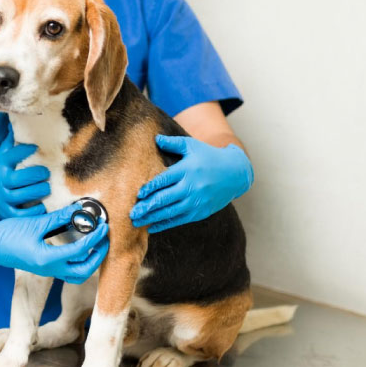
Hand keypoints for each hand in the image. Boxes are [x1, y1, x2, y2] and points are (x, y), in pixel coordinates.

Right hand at [0, 134, 49, 217]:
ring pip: (20, 196)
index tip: (36, 147)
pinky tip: (43, 206)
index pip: (10, 156)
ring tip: (47, 187)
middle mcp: (0, 181)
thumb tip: (19, 116)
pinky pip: (21, 214)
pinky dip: (33, 211)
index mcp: (0, 164)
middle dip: (34, 174)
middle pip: (16, 178)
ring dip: (36, 191)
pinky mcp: (8, 212)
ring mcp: (3, 197)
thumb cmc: (4, 170)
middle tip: (46, 172)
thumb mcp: (5, 154)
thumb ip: (13, 139)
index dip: (23, 151)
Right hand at [0, 204, 108, 282]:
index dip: (95, 238)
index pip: (80, 250)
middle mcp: (50, 269)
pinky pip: (69, 270)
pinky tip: (80, 247)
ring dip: (91, 262)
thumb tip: (77, 211)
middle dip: (98, 255)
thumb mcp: (35, 224)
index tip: (104, 226)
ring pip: (78, 274)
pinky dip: (79, 261)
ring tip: (96, 245)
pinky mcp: (45, 268)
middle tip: (105, 238)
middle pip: (84, 270)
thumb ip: (58, 218)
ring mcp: (48, 271)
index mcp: (48, 259)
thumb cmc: (8, 234)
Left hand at [130, 135, 252, 232]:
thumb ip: (173, 144)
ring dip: (152, 218)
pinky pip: (179, 220)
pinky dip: (164, 224)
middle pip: (165, 199)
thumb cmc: (209, 156)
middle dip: (147, 207)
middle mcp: (191, 187)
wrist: (235, 173)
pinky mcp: (200, 212)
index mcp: (187, 170)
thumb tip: (155, 138)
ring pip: (170, 212)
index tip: (137, 194)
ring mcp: (196, 201)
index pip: (164, 180)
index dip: (150, 188)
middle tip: (131, 213)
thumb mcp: (192, 146)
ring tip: (136, 222)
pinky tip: (151, 227)